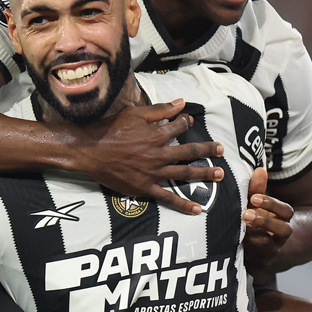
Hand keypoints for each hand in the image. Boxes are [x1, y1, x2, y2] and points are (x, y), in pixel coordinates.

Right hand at [75, 100, 223, 214]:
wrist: (89, 150)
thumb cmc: (109, 129)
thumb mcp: (134, 113)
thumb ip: (160, 109)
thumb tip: (181, 102)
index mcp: (157, 135)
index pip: (179, 127)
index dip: (186, 123)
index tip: (189, 121)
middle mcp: (159, 154)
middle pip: (189, 152)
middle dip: (207, 150)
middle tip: (221, 150)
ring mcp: (153, 173)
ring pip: (184, 174)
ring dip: (204, 174)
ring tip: (219, 175)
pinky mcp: (144, 187)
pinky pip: (167, 197)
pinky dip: (183, 204)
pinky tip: (197, 208)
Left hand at [242, 167, 293, 282]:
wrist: (265, 253)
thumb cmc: (257, 221)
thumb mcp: (258, 207)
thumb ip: (257, 190)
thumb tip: (259, 170)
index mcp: (282, 221)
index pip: (285, 211)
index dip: (272, 204)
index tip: (255, 198)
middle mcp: (280, 238)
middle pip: (283, 230)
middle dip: (265, 222)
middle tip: (245, 214)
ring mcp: (271, 254)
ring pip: (268, 247)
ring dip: (253, 239)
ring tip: (238, 231)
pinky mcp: (259, 267)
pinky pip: (253, 264)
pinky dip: (241, 256)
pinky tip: (227, 249)